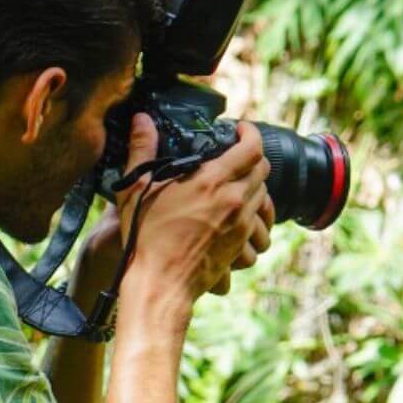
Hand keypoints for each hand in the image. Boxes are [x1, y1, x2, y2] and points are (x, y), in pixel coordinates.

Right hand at [121, 119, 271, 306]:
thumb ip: (142, 149)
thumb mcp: (136, 189)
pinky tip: (242, 213)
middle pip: (263, 168)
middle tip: (235, 154)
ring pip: (265, 195)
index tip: (241, 129)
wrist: (160, 283)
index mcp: (212, 181)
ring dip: (255, 184)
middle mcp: (234, 200)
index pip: (252, 148)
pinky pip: (262, 224)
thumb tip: (141, 120)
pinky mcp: (241, 244)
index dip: (251, 133)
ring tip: (238, 182)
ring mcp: (241, 224)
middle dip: (252, 156)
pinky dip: (257, 214)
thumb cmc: (145, 237)